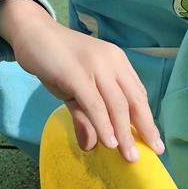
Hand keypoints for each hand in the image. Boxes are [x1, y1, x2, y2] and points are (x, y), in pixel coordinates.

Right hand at [0, 0, 163, 162]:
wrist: (32, 32)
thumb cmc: (56, 60)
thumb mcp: (74, 91)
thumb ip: (85, 116)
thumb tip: (91, 146)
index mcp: (117, 62)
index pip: (138, 94)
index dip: (147, 119)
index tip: (155, 141)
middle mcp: (112, 62)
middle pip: (134, 100)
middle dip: (145, 128)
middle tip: (154, 152)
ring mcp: (95, 66)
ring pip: (117, 104)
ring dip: (125, 133)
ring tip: (130, 156)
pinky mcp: (76, 73)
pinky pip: (95, 103)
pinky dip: (104, 125)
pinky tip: (110, 142)